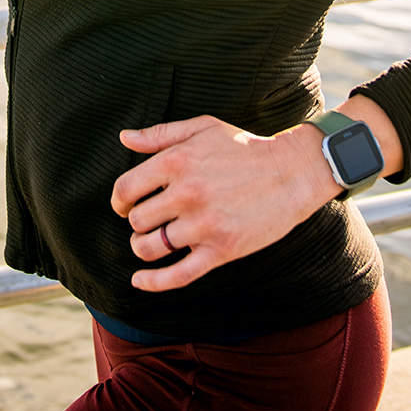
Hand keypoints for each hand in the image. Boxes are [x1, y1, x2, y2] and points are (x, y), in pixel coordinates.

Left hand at [109, 115, 337, 291]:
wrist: (291, 172)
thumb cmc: (244, 147)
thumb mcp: (202, 128)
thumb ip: (160, 134)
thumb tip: (124, 137)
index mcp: (176, 161)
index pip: (125, 189)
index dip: (119, 200)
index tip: (124, 205)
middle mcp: (186, 193)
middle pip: (136, 220)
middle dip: (137, 222)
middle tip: (149, 220)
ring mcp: (203, 225)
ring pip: (149, 248)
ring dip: (143, 246)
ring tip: (153, 241)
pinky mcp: (220, 250)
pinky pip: (176, 275)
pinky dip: (152, 282)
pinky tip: (139, 280)